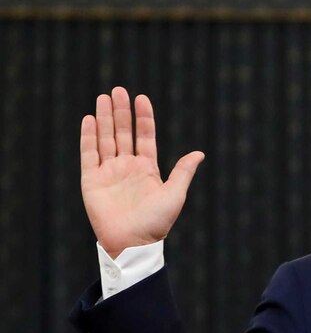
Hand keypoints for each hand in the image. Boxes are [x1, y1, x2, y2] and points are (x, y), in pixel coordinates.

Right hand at [80, 87, 203, 258]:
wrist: (133, 242)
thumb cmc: (157, 222)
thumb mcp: (175, 194)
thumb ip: (183, 171)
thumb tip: (199, 153)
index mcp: (148, 169)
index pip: (145, 137)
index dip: (143, 118)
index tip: (142, 98)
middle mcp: (127, 167)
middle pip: (123, 133)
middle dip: (121, 112)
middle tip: (119, 90)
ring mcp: (109, 173)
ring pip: (105, 139)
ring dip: (104, 118)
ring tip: (104, 97)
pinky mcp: (92, 181)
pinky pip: (89, 154)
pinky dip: (88, 137)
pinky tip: (90, 119)